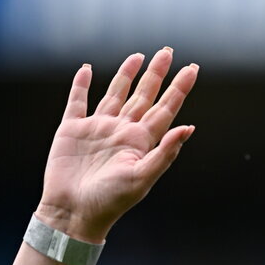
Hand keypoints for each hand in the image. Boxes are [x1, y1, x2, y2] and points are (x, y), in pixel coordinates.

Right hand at [36, 48, 197, 242]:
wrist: (74, 213)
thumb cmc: (110, 201)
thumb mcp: (141, 178)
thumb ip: (164, 154)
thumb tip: (188, 128)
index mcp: (140, 143)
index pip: (164, 110)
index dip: (178, 90)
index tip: (192, 70)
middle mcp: (121, 132)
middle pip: (144, 96)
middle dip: (157, 75)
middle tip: (169, 52)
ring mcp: (97, 129)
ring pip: (116, 94)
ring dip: (127, 75)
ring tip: (139, 56)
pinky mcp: (72, 129)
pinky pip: (78, 101)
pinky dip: (82, 85)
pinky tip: (88, 71)